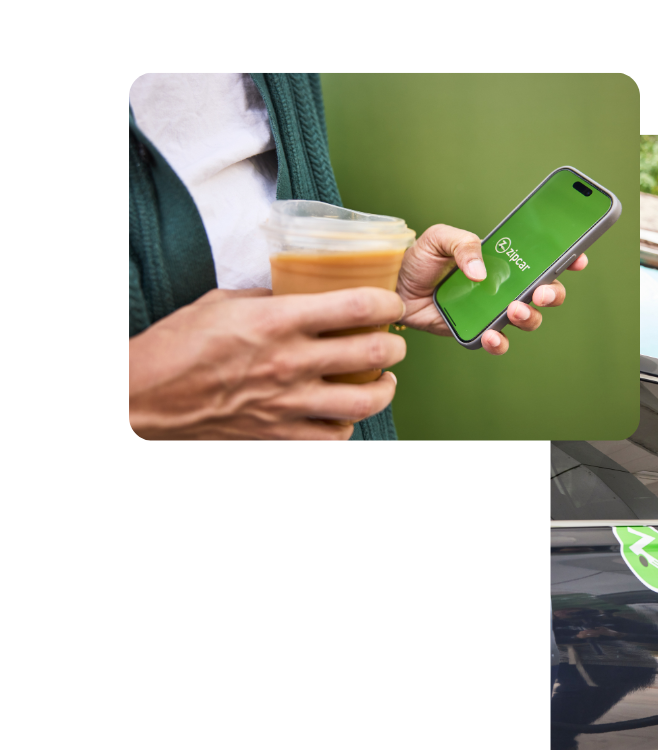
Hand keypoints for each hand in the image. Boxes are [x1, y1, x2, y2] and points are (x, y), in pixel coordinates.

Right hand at [129, 286, 406, 441]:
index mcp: (278, 321)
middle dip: (394, 346)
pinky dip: (348, 423)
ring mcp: (289, 401)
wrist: (147, 394)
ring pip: (364, 401)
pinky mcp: (282, 430)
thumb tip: (301, 291)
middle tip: (394, 342)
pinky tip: (347, 411)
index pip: (355, 307)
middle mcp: (291, 362)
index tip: (391, 304)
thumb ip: (270, 298)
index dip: (386, 304)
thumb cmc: (179, 344)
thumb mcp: (224, 302)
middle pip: (372, 353)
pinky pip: (335, 433)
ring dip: (385, 389)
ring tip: (386, 380)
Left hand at [395, 223, 588, 355]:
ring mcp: (493, 310)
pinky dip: (499, 342)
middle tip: (542, 292)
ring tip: (514, 311)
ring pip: (528, 319)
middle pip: (546, 293)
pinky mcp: (476, 330)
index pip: (543, 259)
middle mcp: (505, 286)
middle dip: (553, 293)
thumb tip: (482, 272)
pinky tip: (492, 336)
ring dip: (530, 317)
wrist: (392, 285)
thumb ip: (463, 245)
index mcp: (504, 259)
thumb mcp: (439, 238)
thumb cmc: (420, 258)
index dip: (566, 259)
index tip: (577, 258)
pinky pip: (497, 341)